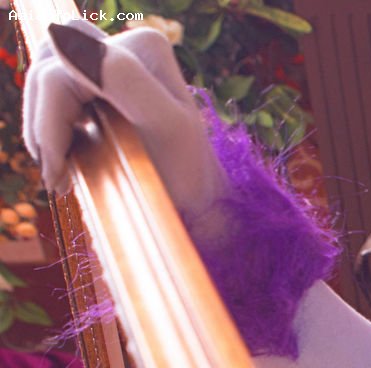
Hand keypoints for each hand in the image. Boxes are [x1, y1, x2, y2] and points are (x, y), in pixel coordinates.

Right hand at [21, 18, 229, 218]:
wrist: (199, 195)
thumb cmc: (188, 169)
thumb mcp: (167, 125)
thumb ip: (121, 77)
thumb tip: (63, 41)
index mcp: (143, 48)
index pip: (61, 75)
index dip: (48, 123)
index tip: (57, 171)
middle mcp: (126, 45)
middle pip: (48, 72)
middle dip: (43, 126)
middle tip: (55, 176)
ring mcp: (110, 61)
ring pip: (45, 80)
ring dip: (43, 127)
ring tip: (59, 173)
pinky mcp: (99, 81)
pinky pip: (54, 91)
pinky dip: (51, 126)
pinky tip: (64, 160)